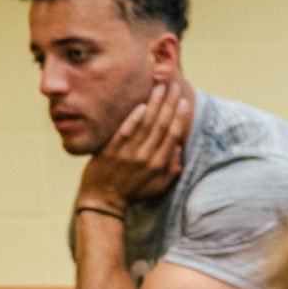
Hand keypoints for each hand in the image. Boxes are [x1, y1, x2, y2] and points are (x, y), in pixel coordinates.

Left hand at [76, 82, 189, 212]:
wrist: (104, 201)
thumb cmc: (132, 193)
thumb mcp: (158, 187)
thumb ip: (172, 169)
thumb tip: (179, 148)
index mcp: (159, 164)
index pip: (172, 135)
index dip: (179, 117)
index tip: (184, 101)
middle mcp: (146, 157)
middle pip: (161, 125)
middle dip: (169, 104)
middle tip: (174, 86)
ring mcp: (129, 153)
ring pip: (146, 124)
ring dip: (154, 104)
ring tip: (159, 87)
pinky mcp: (112, 150)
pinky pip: (125, 131)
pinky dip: (134, 118)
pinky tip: (141, 104)